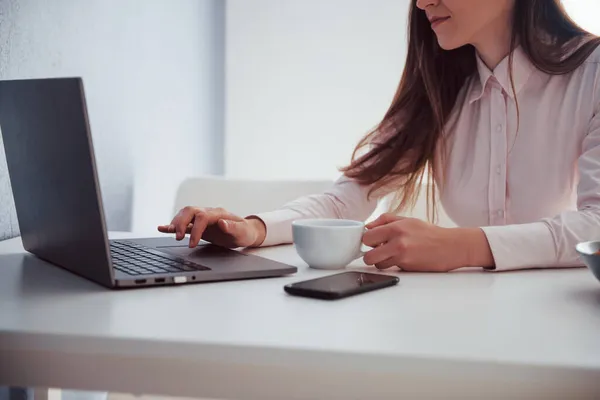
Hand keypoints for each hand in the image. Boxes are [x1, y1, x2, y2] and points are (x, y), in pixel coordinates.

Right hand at [157, 207, 266, 248]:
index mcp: (218, 213)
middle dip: (181, 223)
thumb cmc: (244, 232)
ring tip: (170, 234)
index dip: (196, 230)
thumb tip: (222, 223)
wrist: (245, 231)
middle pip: (190, 211)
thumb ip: (233, 227)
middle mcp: (208, 213)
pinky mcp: (198, 225)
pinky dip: (172, 225)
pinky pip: (184, 223)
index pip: (202, 217)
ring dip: (176, 223)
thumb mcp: (242, 232)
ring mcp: (202, 217)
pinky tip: (162, 228)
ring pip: (185, 214)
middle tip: (177, 238)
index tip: (191, 244)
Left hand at [362, 214, 493, 271]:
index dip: (368, 240)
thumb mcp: (408, 220)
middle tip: (378, 251)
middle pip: (368, 255)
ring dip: (381, 262)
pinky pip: (391, 269)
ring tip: (392, 256)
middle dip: (370, 255)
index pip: (367, 237)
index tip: (372, 241)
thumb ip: (386, 220)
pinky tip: (403, 260)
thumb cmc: (430, 233)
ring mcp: (402, 256)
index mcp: (396, 227)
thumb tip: (367, 226)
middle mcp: (397, 242)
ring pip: (378, 265)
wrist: (451, 246)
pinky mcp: (408, 267)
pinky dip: (393, 266)